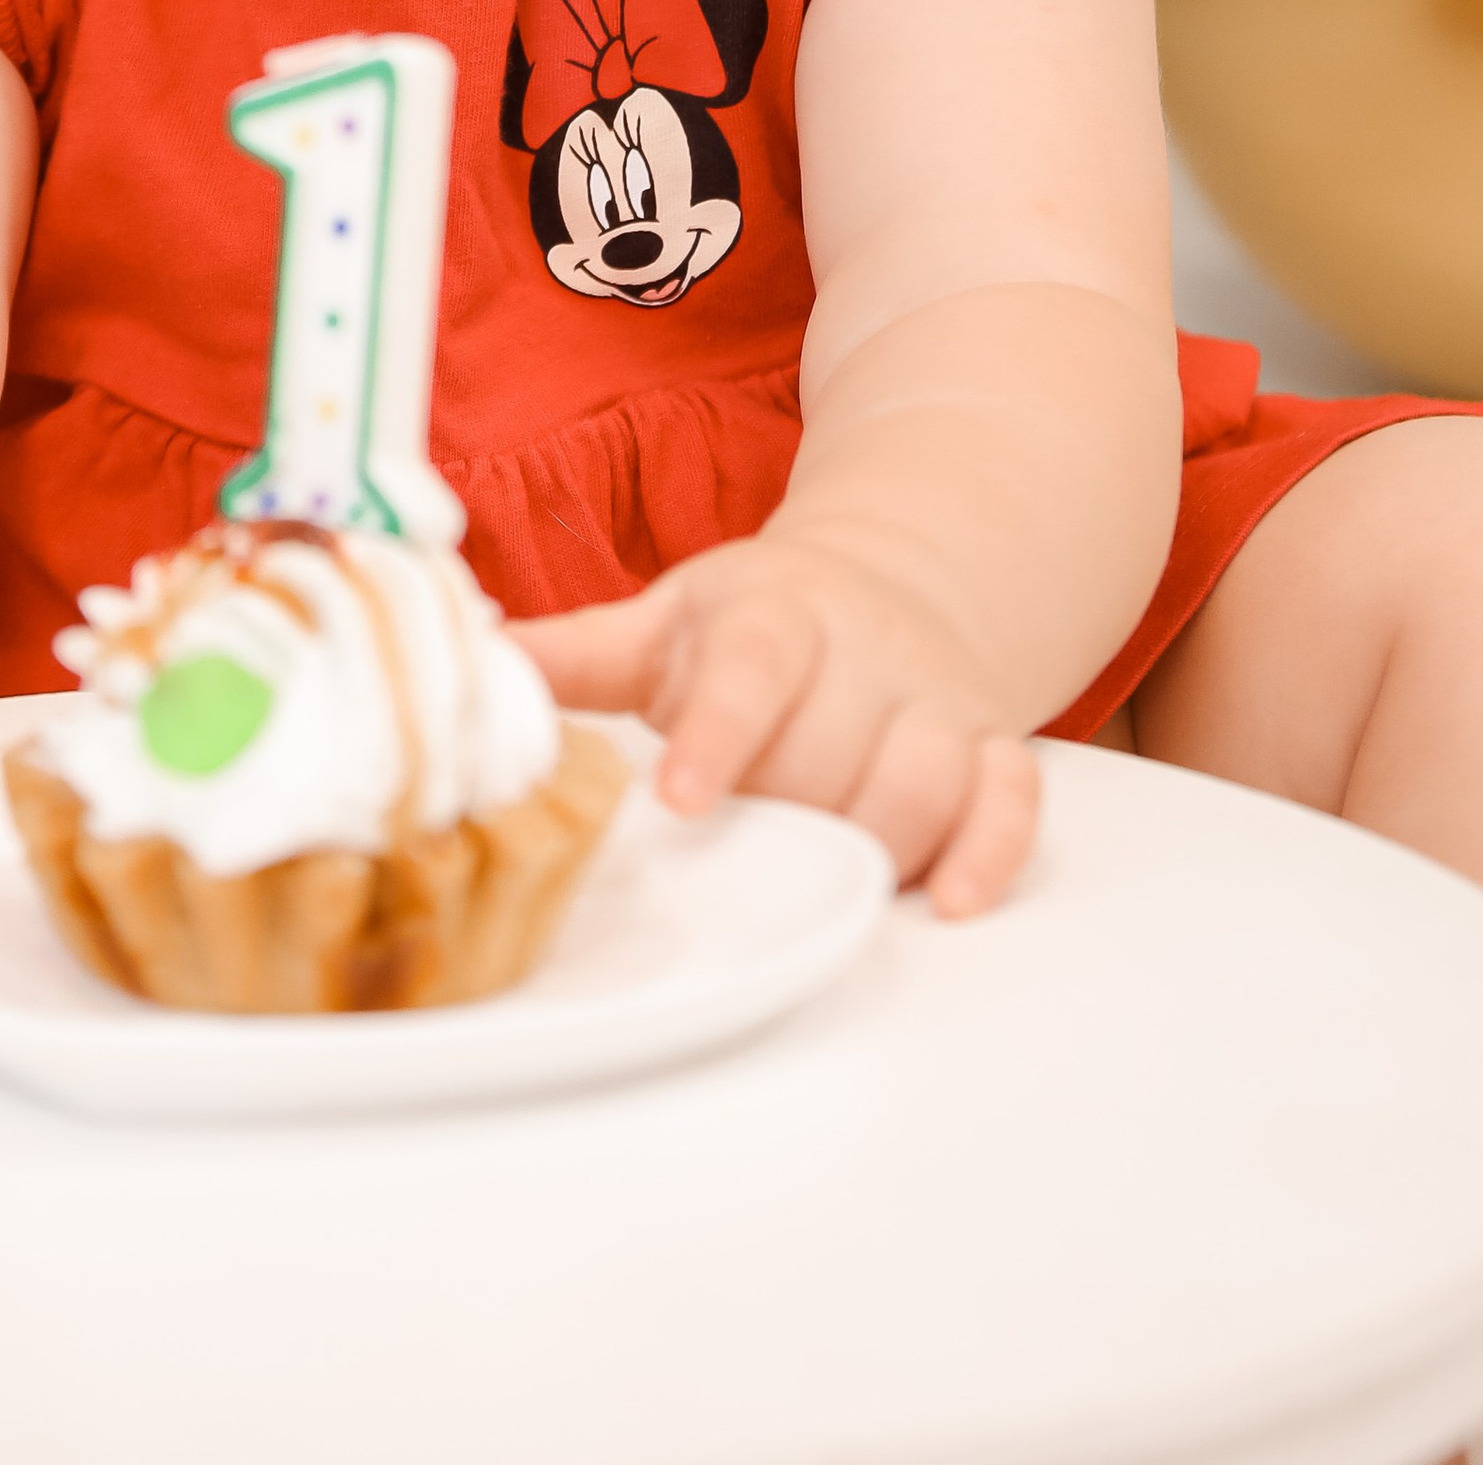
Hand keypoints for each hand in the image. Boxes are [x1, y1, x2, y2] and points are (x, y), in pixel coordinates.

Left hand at [516, 531, 1038, 917]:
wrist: (894, 580)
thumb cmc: (757, 626)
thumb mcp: (664, 622)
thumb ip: (574, 653)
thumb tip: (471, 658)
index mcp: (774, 613)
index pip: (751, 666)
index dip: (718, 732)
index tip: (679, 798)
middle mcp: (864, 649)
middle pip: (832, 745)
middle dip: (788, 808)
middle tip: (739, 858)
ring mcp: (934, 698)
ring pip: (922, 774)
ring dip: (875, 839)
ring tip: (821, 884)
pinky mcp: (991, 743)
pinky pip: (1011, 795)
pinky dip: (991, 850)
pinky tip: (948, 902)